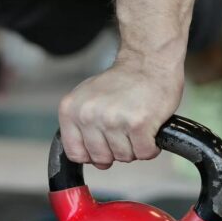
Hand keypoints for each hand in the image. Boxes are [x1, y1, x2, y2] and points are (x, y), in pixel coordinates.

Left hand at [58, 64, 182, 169]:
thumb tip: (89, 159)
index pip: (75, 153)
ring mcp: (112, 120)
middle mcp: (88, 115)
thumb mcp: (87, 99)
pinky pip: (144, 153)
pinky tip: (149, 130)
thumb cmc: (121, 82)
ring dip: (134, 147)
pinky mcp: (138, 124)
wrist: (148, 61)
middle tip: (125, 131)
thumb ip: (81, 127)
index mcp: (71, 110)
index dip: (92, 154)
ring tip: (136, 125)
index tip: (103, 145)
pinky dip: (150, 147)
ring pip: (124, 157)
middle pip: (101, 159)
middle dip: (116, 151)